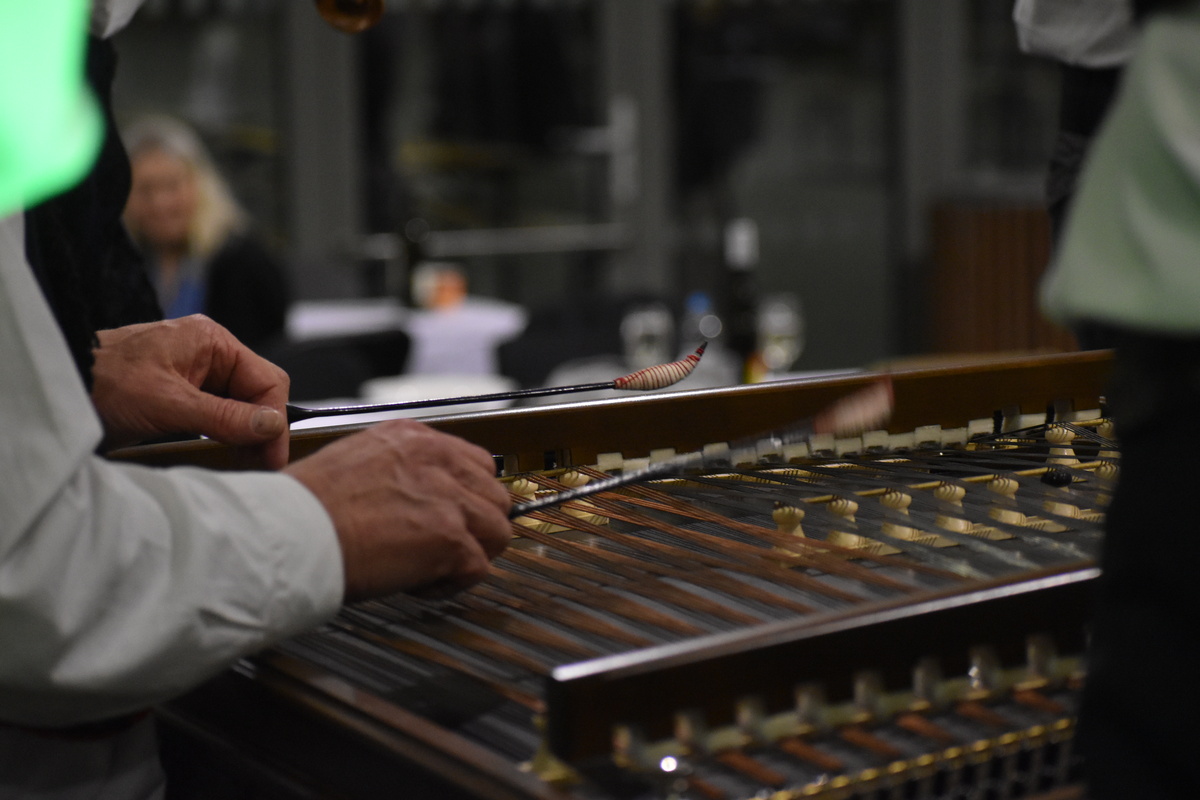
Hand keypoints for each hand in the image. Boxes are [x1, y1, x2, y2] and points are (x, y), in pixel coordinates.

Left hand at [91, 315, 290, 468]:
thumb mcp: (167, 403)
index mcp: (212, 341)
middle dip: (261, 431)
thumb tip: (271, 426)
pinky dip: (224, 437)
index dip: (275, 421)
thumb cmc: (101, 382)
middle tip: (260, 467)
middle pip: (256, 395)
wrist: (57, 387)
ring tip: (243, 465)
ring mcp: (195, 375)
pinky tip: (223, 455)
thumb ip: (224, 416)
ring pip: (239, 408)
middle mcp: (208, 354)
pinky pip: (217, 415)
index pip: (267, 381)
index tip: (273, 456)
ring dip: (243, 436)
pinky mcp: (181, 396)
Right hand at [285, 419, 511, 600]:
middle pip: (494, 496)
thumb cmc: (305, 509)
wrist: (292, 534)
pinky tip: (419, 584)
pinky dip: (451, 584)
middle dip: (475, 526)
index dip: (466, 496)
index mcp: (412, 440)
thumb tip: (414, 497)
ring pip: (497, 531)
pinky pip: (478, 568)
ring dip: (470, 554)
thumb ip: (397, 472)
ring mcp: (448, 499)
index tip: (453, 515)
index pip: (474, 463)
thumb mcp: (355, 463)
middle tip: (444, 546)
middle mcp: (436, 462)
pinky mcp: (451, 539)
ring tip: (432, 566)